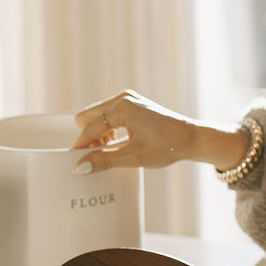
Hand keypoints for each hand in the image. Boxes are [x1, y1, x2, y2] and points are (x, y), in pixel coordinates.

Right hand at [71, 90, 197, 172]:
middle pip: (87, 116)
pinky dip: (106, 129)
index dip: (81, 147)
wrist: (191, 138)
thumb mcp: (134, 157)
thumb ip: (105, 160)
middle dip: (88, 138)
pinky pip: (107, 114)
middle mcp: (122, 99)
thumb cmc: (167, 146)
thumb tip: (81, 167)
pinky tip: (116, 143)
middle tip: (96, 157)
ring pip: (96, 115)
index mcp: (122, 108)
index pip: (91, 128)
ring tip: (109, 152)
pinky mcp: (131, 104)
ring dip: (97, 134)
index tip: (74, 162)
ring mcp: (127, 99)